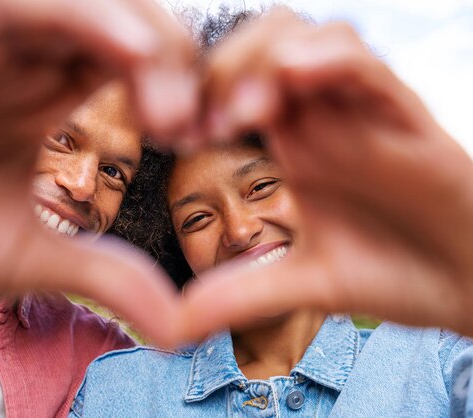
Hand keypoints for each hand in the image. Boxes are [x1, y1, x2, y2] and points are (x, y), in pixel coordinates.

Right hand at [0, 0, 195, 344]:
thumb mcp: (33, 260)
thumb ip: (105, 276)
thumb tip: (178, 326)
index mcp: (47, 105)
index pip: (131, 62)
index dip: (180, 82)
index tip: (206, 129)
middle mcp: (21, 70)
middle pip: (116, 22)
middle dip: (169, 57)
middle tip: (190, 118)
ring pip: (72, 3)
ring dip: (134, 31)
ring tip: (168, 92)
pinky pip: (8, 9)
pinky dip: (73, 17)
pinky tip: (128, 50)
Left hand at [177, 8, 472, 340]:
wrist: (471, 291)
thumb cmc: (396, 274)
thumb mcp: (303, 284)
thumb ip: (240, 296)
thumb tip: (170, 325)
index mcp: (294, 143)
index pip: (232, 84)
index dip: (193, 96)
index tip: (171, 134)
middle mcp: (323, 119)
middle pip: (258, 46)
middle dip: (216, 70)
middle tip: (199, 124)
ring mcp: (363, 114)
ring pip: (306, 39)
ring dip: (261, 61)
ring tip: (239, 115)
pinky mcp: (407, 119)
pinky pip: (363, 65)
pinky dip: (323, 61)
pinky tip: (290, 80)